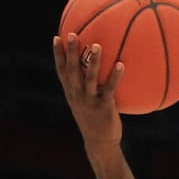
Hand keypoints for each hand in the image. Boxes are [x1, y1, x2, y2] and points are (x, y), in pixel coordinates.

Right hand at [52, 32, 124, 153]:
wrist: (100, 144)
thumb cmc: (95, 123)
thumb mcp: (86, 105)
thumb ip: (87, 89)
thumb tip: (95, 73)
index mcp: (71, 93)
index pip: (61, 71)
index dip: (58, 55)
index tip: (56, 37)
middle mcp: (78, 96)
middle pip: (72, 70)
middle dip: (71, 52)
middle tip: (72, 34)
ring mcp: (90, 102)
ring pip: (90, 79)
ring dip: (93, 61)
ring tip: (97, 45)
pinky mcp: (104, 108)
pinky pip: (110, 90)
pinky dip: (115, 77)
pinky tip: (121, 65)